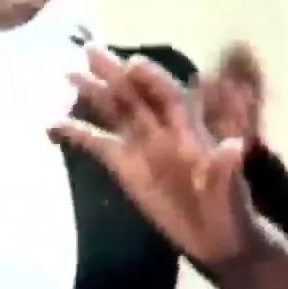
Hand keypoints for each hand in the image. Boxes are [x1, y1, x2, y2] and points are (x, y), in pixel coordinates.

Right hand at [53, 46, 268, 265]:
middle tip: (90, 50)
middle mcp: (163, 131)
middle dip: (115, 73)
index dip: (153, 80)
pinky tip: (53, 125)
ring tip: (69, 74)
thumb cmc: (230, 212)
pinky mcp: (125, 167)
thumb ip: (224, 170)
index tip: (133, 65)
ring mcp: (142, 147)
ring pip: (115, 112)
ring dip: (93, 93)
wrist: (216, 239)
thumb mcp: (230, 193)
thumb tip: (234, 146)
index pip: (169, 97)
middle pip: (136, 95)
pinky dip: (77, 133)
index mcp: (190, 131)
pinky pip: (98, 144)